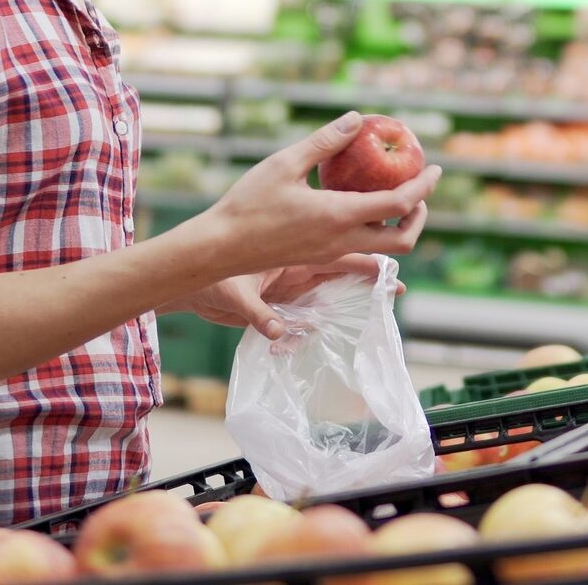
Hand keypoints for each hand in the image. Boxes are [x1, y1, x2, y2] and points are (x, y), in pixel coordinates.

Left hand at [168, 253, 407, 338]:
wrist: (189, 284)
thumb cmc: (210, 282)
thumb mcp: (235, 296)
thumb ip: (256, 314)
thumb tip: (277, 333)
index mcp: (294, 257)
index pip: (340, 254)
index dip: (369, 261)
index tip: (394, 263)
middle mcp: (294, 269)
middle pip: (342, 268)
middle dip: (371, 275)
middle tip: (398, 287)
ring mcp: (286, 284)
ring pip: (329, 285)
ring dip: (351, 290)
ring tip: (378, 300)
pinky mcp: (275, 300)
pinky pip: (307, 306)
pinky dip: (321, 314)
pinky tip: (333, 324)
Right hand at [202, 111, 440, 276]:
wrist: (219, 248)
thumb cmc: (248, 203)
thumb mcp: (285, 163)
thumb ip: (324, 142)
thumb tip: (357, 119)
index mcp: (339, 216)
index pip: (400, 204)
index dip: (424, 187)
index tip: (436, 168)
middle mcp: (342, 241)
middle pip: (402, 242)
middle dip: (420, 216)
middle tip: (418, 189)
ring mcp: (331, 254)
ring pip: (383, 250)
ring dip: (398, 226)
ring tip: (393, 194)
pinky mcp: (319, 258)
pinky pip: (360, 248)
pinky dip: (374, 229)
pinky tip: (358, 203)